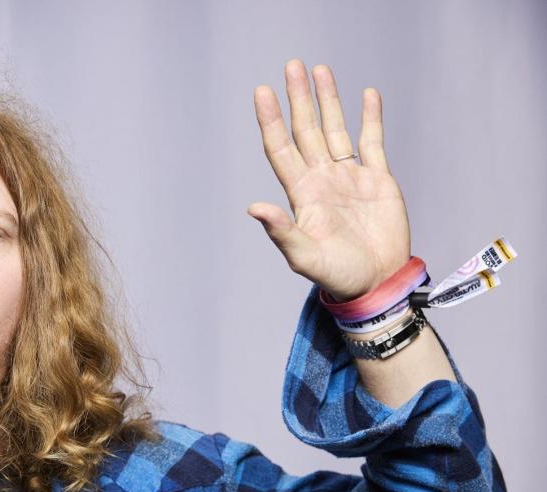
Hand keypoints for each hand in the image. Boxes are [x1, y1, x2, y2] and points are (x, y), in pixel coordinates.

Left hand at [248, 60, 410, 300]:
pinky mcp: (378, 180)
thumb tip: (253, 208)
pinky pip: (372, 142)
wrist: (376, 284)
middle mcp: (322, 179)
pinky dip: (371, 118)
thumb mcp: (304, 257)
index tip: (262, 92)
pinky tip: (367, 95)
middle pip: (306, 130)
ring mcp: (349, 178)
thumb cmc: (337, 276)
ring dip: (328, 100)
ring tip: (319, 70)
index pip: (281, 148)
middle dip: (298, 98)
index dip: (271, 120)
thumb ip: (281, 231)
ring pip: (336, 129)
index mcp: (302, 194)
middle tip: (291, 66)